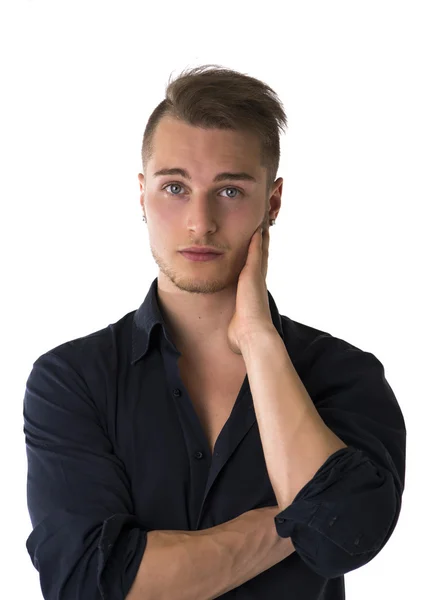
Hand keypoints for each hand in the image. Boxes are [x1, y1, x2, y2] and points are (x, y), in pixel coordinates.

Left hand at [227, 225, 274, 354]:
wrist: (253, 336)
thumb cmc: (243, 336)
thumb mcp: (236, 328)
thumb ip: (234, 327)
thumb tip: (232, 338)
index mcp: (253, 294)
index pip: (255, 273)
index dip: (257, 261)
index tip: (257, 251)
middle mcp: (257, 284)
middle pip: (261, 259)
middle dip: (262, 245)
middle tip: (264, 229)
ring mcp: (256, 278)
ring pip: (260, 253)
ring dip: (262, 239)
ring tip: (263, 224)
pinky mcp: (253, 274)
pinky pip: (255, 253)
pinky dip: (257, 241)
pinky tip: (257, 229)